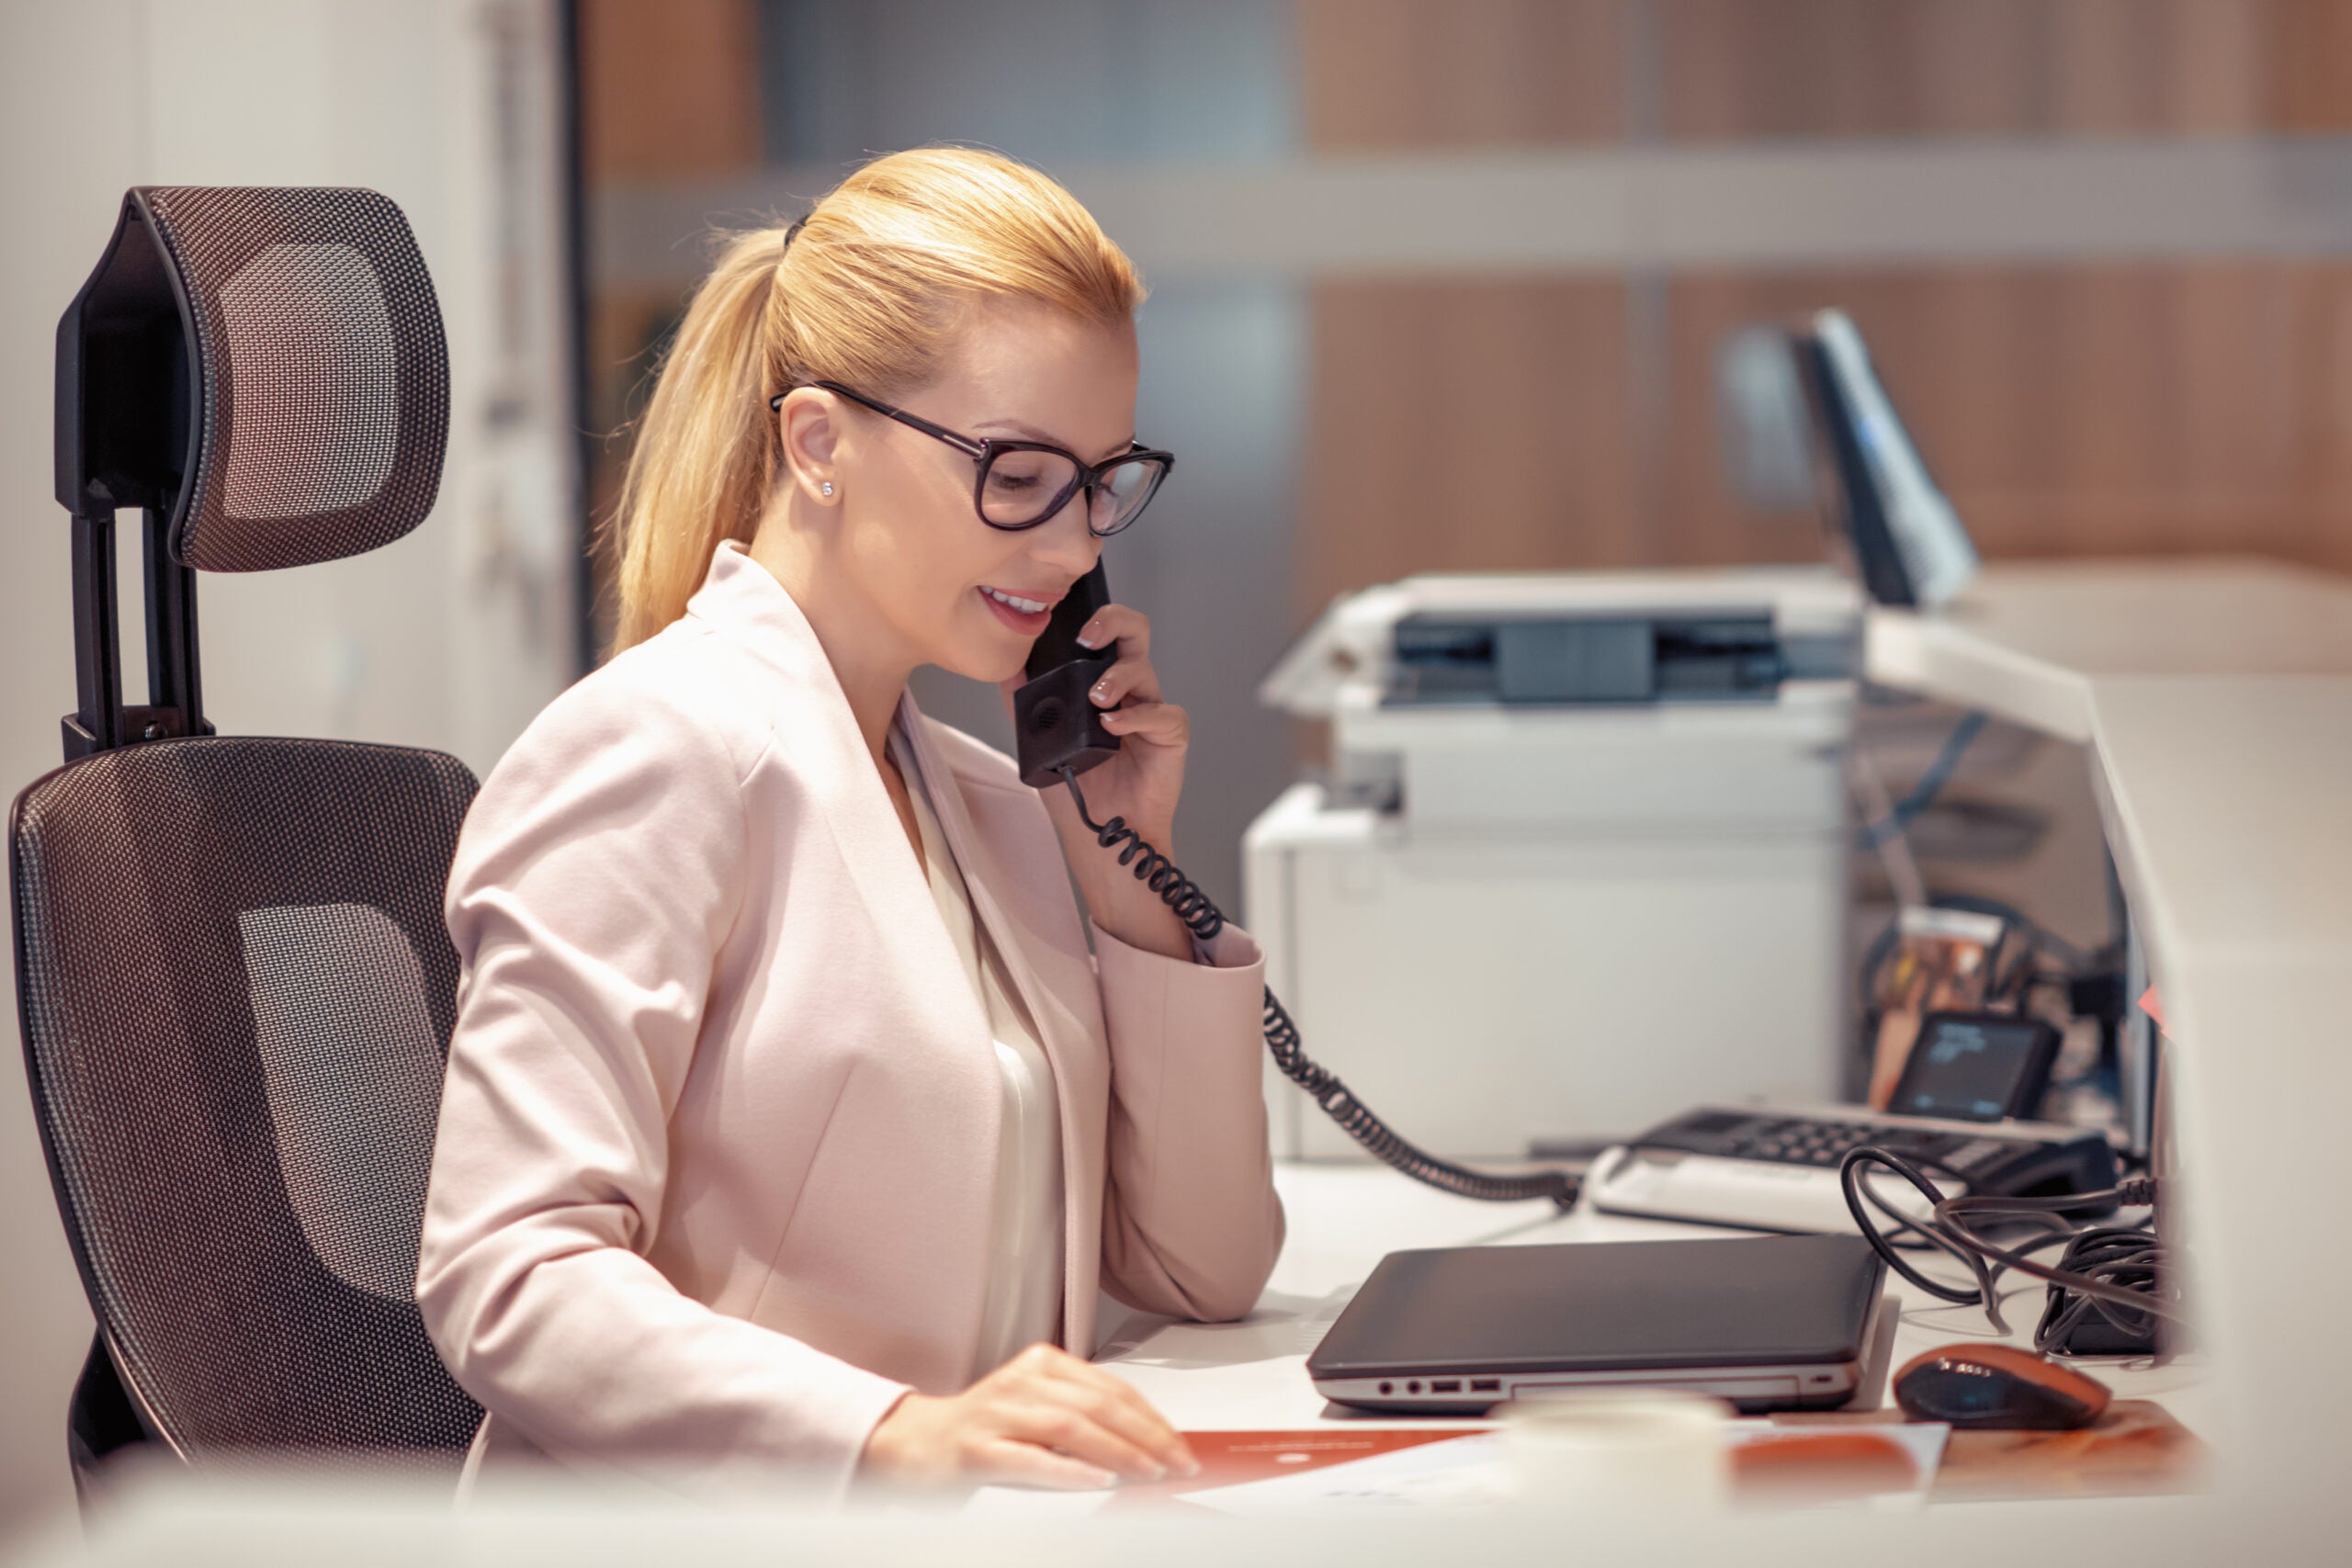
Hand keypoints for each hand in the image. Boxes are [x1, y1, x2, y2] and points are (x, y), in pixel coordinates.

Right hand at [857, 1342, 1199, 1491]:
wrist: (910, 1446)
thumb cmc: (983, 1435)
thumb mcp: (1038, 1419)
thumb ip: (1087, 1427)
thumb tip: (1151, 1453)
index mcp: (1042, 1365)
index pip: (1112, 1389)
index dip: (1153, 1419)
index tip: (1183, 1446)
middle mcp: (1020, 1381)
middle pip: (1097, 1405)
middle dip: (1147, 1437)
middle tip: (1178, 1463)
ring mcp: (995, 1412)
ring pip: (1069, 1427)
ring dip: (1119, 1452)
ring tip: (1150, 1472)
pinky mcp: (974, 1447)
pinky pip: (1029, 1457)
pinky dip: (1068, 1469)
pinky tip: (1098, 1480)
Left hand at [996, 601, 1196, 960]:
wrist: (1099, 833)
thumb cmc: (1077, 789)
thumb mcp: (1038, 739)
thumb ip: (1023, 701)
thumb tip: (1004, 663)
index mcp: (1101, 683)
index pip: (1105, 635)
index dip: (1095, 618)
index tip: (1067, 620)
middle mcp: (1129, 691)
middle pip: (1135, 634)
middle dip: (1114, 622)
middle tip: (1088, 636)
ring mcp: (1151, 711)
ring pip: (1145, 670)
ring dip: (1117, 677)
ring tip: (1095, 698)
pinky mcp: (1170, 736)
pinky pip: (1163, 713)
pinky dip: (1137, 715)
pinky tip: (1112, 725)